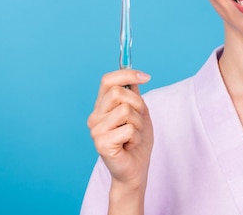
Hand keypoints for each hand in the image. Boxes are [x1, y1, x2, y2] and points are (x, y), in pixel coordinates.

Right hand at [87, 70, 152, 192]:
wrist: (136, 169)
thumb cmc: (137, 141)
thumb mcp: (139, 112)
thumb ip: (134, 94)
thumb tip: (135, 74)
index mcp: (102, 106)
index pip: (108, 80)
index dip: (127, 74)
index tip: (146, 77)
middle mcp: (95, 116)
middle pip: (118, 93)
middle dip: (138, 104)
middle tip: (139, 121)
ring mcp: (96, 130)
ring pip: (126, 110)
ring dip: (138, 123)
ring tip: (133, 135)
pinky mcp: (101, 143)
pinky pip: (128, 129)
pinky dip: (136, 137)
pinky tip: (129, 146)